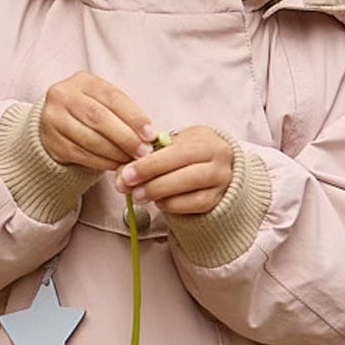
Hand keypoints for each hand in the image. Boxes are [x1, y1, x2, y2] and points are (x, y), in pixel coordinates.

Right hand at [39, 73, 155, 172]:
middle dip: (125, 137)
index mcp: (83, 81)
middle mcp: (64, 95)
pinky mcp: (51, 141)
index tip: (151, 134)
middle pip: (99, 117)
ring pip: (89, 138)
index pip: (112, 97)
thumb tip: (151, 136)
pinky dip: (101, 162)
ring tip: (131, 160)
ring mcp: (53, 118)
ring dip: (115, 152)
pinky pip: (80, 154)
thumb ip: (125, 114)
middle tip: (143, 152)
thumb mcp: (105, 102)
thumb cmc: (90, 111)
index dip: (134, 116)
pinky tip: (114, 164)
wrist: (55, 124)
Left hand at [119, 125, 235, 215]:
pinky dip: (171, 204)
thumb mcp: (170, 146)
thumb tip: (123, 176)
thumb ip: (147, 157)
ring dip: (159, 194)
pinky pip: (193, 205)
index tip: (127, 173)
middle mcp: (219, 158)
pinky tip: (158, 201)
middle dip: (152, 182)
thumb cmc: (184, 153)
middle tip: (128, 187)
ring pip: (190, 190)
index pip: (177, 152)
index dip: (150, 164)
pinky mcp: (217, 199)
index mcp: (205, 139)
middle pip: (185, 173)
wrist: (211, 166)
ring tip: (138, 196)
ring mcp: (221, 180)